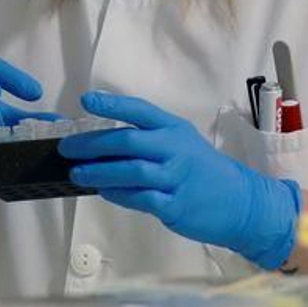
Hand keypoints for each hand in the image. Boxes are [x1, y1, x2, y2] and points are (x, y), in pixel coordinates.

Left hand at [60, 91, 300, 269]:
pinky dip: (117, 195)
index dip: (111, 105)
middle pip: (127, 143)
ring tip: (76, 173)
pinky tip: (103, 192)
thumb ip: (149, 138)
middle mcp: (175, 149)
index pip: (139, 110)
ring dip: (98, 173)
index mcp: (174, 129)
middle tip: (67, 148)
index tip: (85, 101)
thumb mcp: (182, 142)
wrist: (240, 202)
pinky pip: (139, 198)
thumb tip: (101, 141)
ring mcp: (176, 178)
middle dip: (91, 145)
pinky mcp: (175, 205)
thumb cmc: (202, 170)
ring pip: (130, 172)